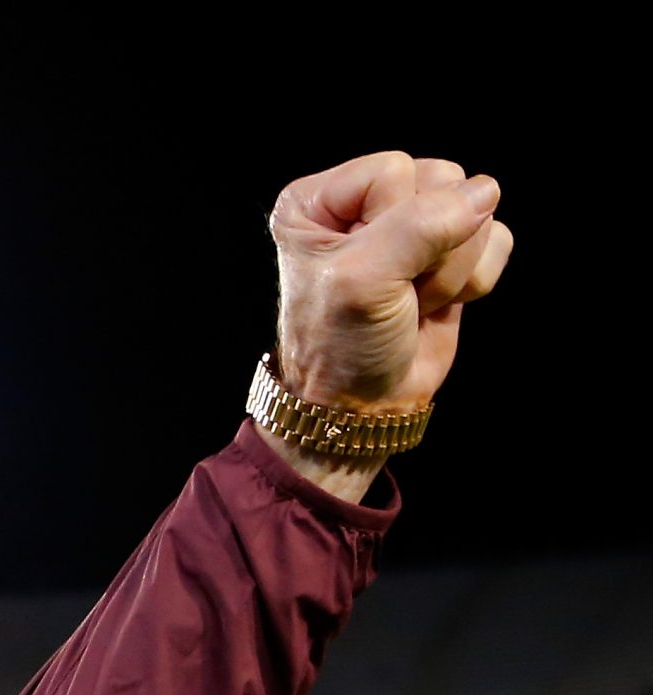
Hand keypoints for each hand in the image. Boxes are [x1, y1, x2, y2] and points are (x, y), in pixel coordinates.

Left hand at [269, 151, 512, 415]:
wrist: (363, 404)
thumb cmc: (342, 345)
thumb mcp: (364, 281)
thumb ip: (421, 226)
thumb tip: (484, 192)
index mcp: (318, 200)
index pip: (395, 169)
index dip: (395, 223)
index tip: (369, 271)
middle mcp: (363, 203)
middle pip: (444, 181)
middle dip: (430, 249)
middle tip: (395, 292)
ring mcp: (412, 226)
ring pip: (476, 210)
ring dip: (451, 269)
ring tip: (410, 300)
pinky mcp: (450, 252)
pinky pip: (497, 239)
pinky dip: (474, 280)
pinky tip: (436, 303)